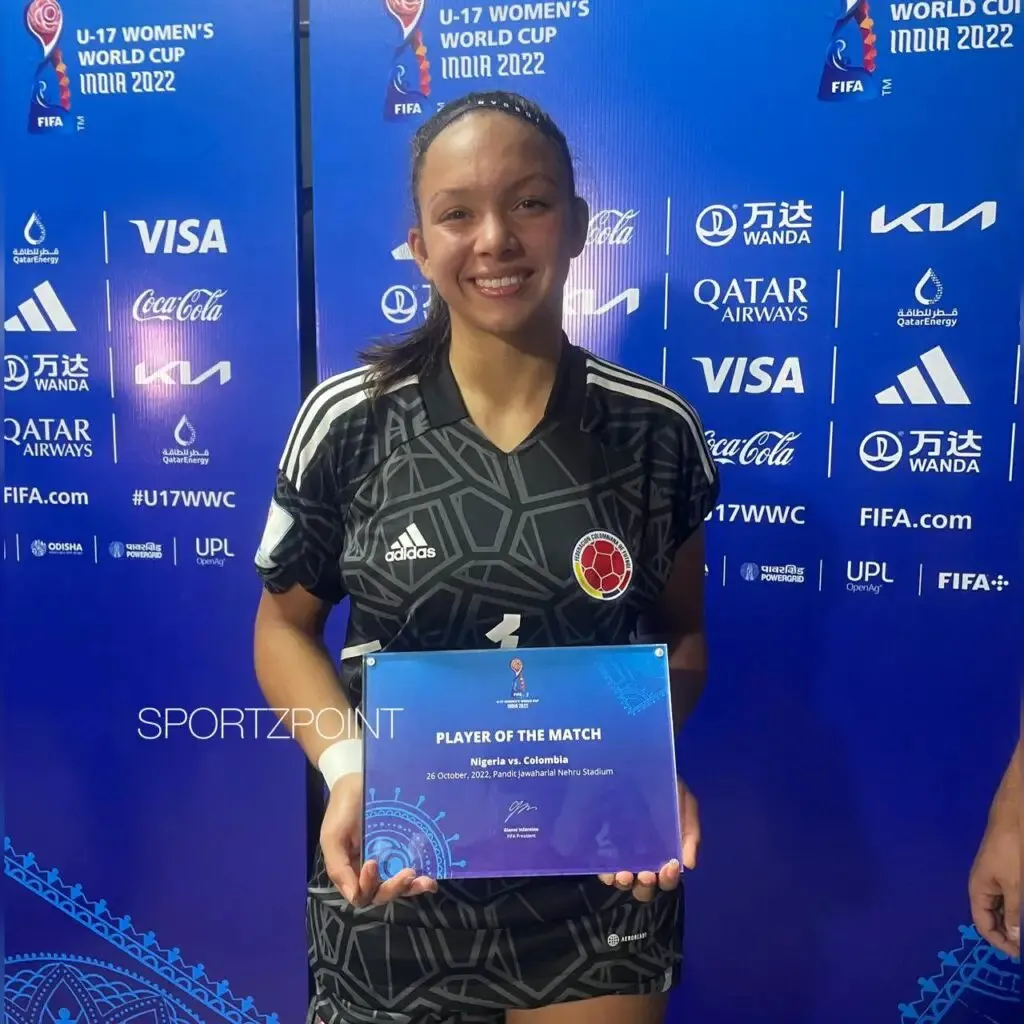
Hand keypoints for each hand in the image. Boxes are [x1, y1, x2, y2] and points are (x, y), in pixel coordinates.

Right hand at [320, 771, 437, 907]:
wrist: (358, 781)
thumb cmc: (343, 808)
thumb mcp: (332, 836)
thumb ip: (337, 866)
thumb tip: (353, 896)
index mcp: (351, 870)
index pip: (362, 893)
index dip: (368, 885)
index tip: (372, 862)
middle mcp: (372, 870)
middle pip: (383, 893)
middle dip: (395, 888)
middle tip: (408, 873)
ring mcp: (389, 860)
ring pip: (400, 886)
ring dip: (412, 888)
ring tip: (425, 881)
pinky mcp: (403, 849)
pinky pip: (413, 868)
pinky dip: (421, 879)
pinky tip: (431, 877)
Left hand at [598, 777, 699, 902]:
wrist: (636, 758)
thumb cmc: (664, 783)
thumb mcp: (684, 802)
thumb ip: (691, 830)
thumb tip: (689, 864)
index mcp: (664, 849)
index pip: (667, 876)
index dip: (668, 879)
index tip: (668, 867)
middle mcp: (643, 855)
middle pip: (645, 886)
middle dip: (647, 885)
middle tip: (646, 874)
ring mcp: (620, 851)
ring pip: (623, 880)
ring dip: (626, 882)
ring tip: (625, 874)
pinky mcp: (600, 842)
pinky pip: (601, 864)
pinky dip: (605, 872)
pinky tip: (608, 870)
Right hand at [969, 809, 1019, 957]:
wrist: (1014, 819)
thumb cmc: (1009, 853)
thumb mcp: (1014, 887)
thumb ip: (1013, 914)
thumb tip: (1014, 938)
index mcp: (978, 890)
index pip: (982, 924)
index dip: (999, 941)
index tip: (1018, 954)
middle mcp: (983, 886)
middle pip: (991, 917)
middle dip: (1007, 932)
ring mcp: (995, 878)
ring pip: (1002, 907)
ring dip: (1014, 920)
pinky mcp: (1006, 872)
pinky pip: (1009, 896)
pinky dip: (1017, 907)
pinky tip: (1023, 911)